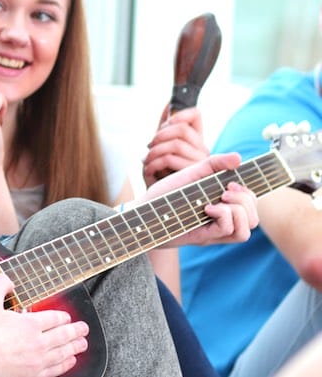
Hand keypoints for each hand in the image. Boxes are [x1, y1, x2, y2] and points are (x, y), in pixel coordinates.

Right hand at [0, 273, 88, 376]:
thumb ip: (0, 285)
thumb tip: (6, 278)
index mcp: (30, 324)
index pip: (54, 318)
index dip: (63, 316)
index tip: (67, 317)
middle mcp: (38, 343)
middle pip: (63, 336)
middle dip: (76, 332)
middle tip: (84, 330)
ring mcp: (36, 361)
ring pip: (62, 353)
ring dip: (74, 348)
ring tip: (82, 345)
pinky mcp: (31, 375)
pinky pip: (55, 370)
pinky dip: (65, 365)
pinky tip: (69, 363)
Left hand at [142, 153, 258, 246]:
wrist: (141, 210)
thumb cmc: (165, 194)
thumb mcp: (191, 174)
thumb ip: (214, 164)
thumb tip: (239, 158)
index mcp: (221, 207)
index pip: (251, 207)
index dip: (250, 194)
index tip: (232, 182)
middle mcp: (220, 222)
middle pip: (253, 219)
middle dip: (246, 200)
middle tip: (225, 190)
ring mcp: (212, 232)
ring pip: (246, 230)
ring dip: (239, 210)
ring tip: (218, 200)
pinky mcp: (203, 237)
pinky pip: (229, 231)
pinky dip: (223, 215)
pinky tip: (207, 208)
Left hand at [143, 106, 209, 185]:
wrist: (156, 206)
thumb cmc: (159, 178)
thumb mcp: (160, 152)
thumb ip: (165, 130)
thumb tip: (169, 104)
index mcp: (197, 143)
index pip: (195, 115)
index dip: (177, 115)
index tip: (163, 125)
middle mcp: (203, 153)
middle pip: (181, 130)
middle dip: (160, 135)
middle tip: (149, 147)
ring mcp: (200, 165)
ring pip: (176, 144)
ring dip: (154, 152)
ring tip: (147, 162)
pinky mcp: (191, 178)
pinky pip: (170, 159)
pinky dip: (153, 164)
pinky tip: (148, 172)